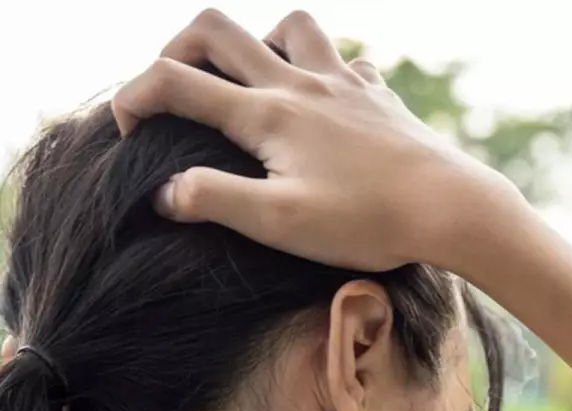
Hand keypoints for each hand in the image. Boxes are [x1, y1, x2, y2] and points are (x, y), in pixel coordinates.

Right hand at [112, 9, 518, 271]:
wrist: (449, 208)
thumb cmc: (364, 221)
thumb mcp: (278, 222)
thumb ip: (214, 200)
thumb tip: (164, 192)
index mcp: (266, 114)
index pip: (176, 84)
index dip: (133, 97)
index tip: (122, 129)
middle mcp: (299, 83)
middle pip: (217, 30)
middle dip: (174, 49)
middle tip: (167, 87)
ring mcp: (341, 82)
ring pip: (289, 26)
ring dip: (256, 42)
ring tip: (249, 82)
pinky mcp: (376, 95)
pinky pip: (343, 58)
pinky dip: (319, 66)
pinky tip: (322, 96)